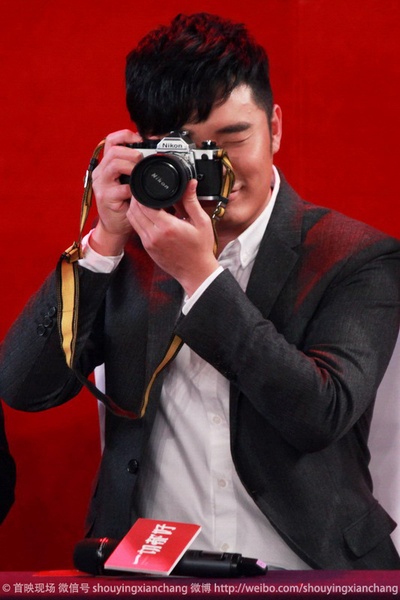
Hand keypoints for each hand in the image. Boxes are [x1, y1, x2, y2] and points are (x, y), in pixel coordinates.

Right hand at [90, 129, 142, 255]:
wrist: (116, 227)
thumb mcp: (130, 182)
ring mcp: (101, 184)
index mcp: (107, 165)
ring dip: (131, 166)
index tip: (142, 139)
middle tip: (143, 160)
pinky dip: (133, 189)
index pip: (112, 140)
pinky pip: (121, 188)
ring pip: (114, 164)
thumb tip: (155, 152)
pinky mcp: (105, 197)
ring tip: (140, 173)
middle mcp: (101, 172)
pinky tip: (139, 193)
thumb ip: (136, 168)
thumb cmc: (126, 204)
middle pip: (114, 150)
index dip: (126, 135)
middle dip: (132, 152)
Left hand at [127, 179, 219, 295]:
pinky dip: (139, 220)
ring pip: (132, 220)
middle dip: (136, 199)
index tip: (148, 186)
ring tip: (145, 201)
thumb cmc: (200, 248)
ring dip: (135, 209)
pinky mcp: (148, 249)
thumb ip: (192, 201)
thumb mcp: (201, 222)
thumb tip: (190, 183)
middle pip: (134, 211)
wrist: (196, 273)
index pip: (144, 204)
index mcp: (167, 227)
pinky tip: (148, 215)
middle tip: (144, 191)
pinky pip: (137, 230)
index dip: (143, 193)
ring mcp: (149, 243)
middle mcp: (154, 235)